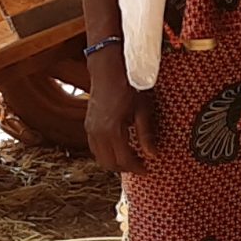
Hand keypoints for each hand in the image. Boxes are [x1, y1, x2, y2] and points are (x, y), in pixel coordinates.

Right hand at [86, 55, 155, 172]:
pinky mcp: (88, 125)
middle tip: (140, 165)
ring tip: (131, 158)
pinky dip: (106, 154)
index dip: (136, 168)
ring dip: (115, 162)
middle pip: (110, 163)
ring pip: (100, 158)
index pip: (124, 160)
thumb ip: (146, 134)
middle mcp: (98, 133)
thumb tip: (153, 155)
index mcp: (113, 130)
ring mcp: (90, 129)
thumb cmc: (128, 86)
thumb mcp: (143, 110)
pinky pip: (95, 148)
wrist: (108, 71)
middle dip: (125, 168)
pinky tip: (119, 148)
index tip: (147, 170)